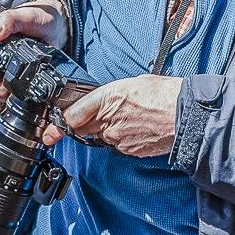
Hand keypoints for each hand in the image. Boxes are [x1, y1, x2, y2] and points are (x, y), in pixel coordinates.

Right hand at [0, 0, 64, 100]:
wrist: (55, 26)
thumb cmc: (38, 15)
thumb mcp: (25, 15)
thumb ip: (9, 20)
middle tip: (6, 89)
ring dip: (0, 95)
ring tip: (17, 86)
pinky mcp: (8, 79)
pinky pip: (3, 94)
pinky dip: (11, 95)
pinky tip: (22, 89)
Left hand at [44, 74, 181, 156]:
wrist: (186, 116)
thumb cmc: (165, 94)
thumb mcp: (133, 83)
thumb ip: (112, 94)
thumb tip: (105, 101)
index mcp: (107, 98)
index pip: (74, 115)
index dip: (58, 126)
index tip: (48, 133)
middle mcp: (109, 120)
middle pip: (84, 128)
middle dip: (82, 126)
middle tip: (90, 122)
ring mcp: (118, 138)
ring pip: (103, 136)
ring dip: (109, 129)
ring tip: (132, 118)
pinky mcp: (129, 150)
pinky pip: (119, 144)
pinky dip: (124, 138)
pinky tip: (139, 128)